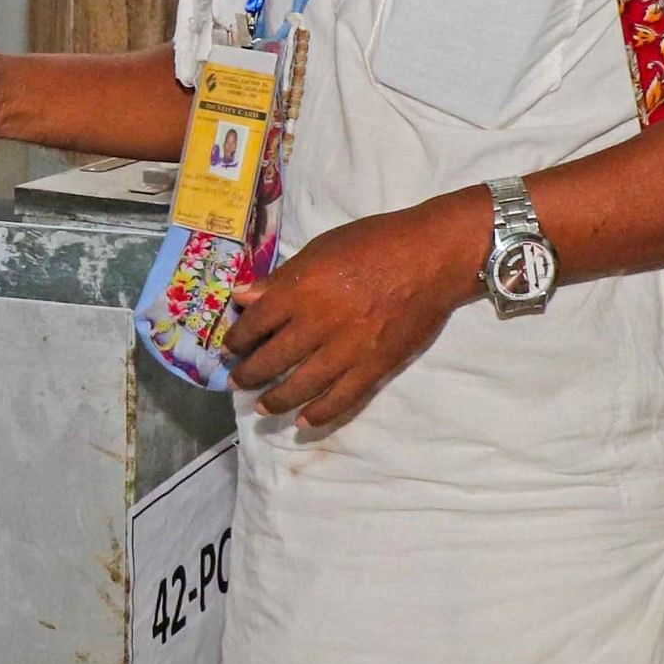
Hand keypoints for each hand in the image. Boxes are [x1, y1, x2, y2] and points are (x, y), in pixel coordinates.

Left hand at [223, 191, 491, 434]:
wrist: (433, 256)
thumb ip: (282, 278)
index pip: (256, 324)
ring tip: (263, 406)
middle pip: (272, 359)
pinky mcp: (375, 367)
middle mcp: (319, 324)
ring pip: (301, 386)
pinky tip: (304, 421)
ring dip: (276, 399)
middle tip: (237, 382)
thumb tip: (243, 297)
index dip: (238, 339)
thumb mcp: (321, 247)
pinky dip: (320, 413)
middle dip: (249, 374)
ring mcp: (348, 349)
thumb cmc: (375, 242)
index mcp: (302, 290)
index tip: (230, 347)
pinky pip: (342, 398)